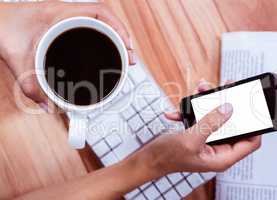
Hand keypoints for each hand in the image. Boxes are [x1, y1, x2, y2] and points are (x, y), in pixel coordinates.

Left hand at [0, 1, 134, 106]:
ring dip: (114, 37)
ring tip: (124, 55)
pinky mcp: (66, 24)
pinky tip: (106, 49)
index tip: (127, 45)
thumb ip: (32, 88)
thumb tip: (50, 108)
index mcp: (60, 13)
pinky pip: (91, 27)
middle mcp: (67, 13)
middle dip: (122, 37)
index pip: (99, 11)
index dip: (118, 27)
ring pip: (100, 23)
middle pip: (106, 20)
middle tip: (130, 57)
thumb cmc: (5, 31)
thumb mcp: (18, 60)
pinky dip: (103, 37)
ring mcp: (67, 18)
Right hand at [138, 80, 260, 176]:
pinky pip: (200, 117)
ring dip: (207, 102)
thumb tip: (228, 109)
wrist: (148, 158)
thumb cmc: (166, 157)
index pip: (250, 141)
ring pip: (216, 116)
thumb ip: (210, 123)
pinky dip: (190, 111)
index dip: (255, 125)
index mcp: (221, 157)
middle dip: (228, 104)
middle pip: (233, 124)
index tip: (251, 106)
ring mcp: (207, 140)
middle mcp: (217, 148)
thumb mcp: (190, 140)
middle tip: (226, 88)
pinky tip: (178, 111)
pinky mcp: (197, 133)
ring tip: (200, 90)